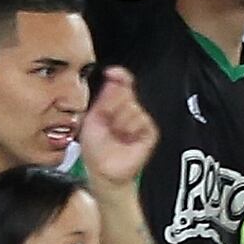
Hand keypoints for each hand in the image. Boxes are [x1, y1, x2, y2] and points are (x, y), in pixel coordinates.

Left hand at [74, 64, 158, 187]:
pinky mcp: (149, 131)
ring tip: (116, 133)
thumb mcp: (93, 118)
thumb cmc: (96, 148)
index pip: (122, 82)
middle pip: (126, 92)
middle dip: (113, 106)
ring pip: (133, 106)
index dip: (119, 75)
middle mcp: (129, 109)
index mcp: (115, 103)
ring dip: (119, 121)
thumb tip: (112, 77)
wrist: (103, 170)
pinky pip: (141, 120)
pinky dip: (130, 128)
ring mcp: (140, 120)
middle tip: (107, 121)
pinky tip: (125, 137)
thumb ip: (104, 97)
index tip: (113, 73)